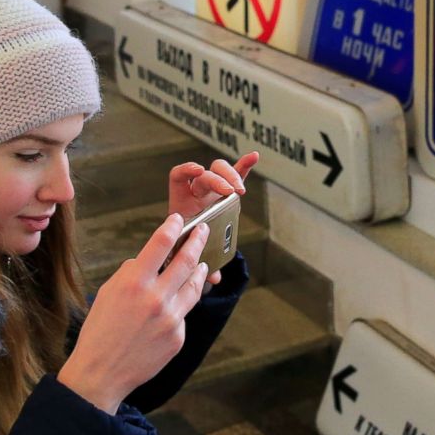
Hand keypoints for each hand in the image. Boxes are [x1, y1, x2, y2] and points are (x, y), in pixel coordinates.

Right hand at [57, 213, 210, 413]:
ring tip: (203, 264)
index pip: (161, 243)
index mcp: (135, 282)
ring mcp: (171, 318)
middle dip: (197, 241)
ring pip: (194, 286)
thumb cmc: (100, 331)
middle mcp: (156, 297)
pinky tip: (174, 305)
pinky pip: (183, 314)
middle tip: (202, 231)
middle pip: (186, 261)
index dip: (172, 227)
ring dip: (199, 271)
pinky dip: (180, 306)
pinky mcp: (178, 336)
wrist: (101, 373)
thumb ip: (131, 273)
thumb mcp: (108, 292)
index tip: (178, 219)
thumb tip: (149, 261)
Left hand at [167, 152, 258, 285]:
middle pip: (206, 175)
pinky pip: (237, 174)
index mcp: (182, 201)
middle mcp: (197, 191)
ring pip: (221, 171)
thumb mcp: (189, 252)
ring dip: (232, 176)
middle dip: (217, 181)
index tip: (198, 171)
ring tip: (240, 190)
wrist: (189, 241)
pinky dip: (244, 166)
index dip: (187, 169)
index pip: (179, 176)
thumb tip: (215, 278)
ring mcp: (213, 188)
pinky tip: (254, 156)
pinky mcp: (228, 190)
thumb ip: (201, 262)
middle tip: (228, 192)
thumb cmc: (186, 246)